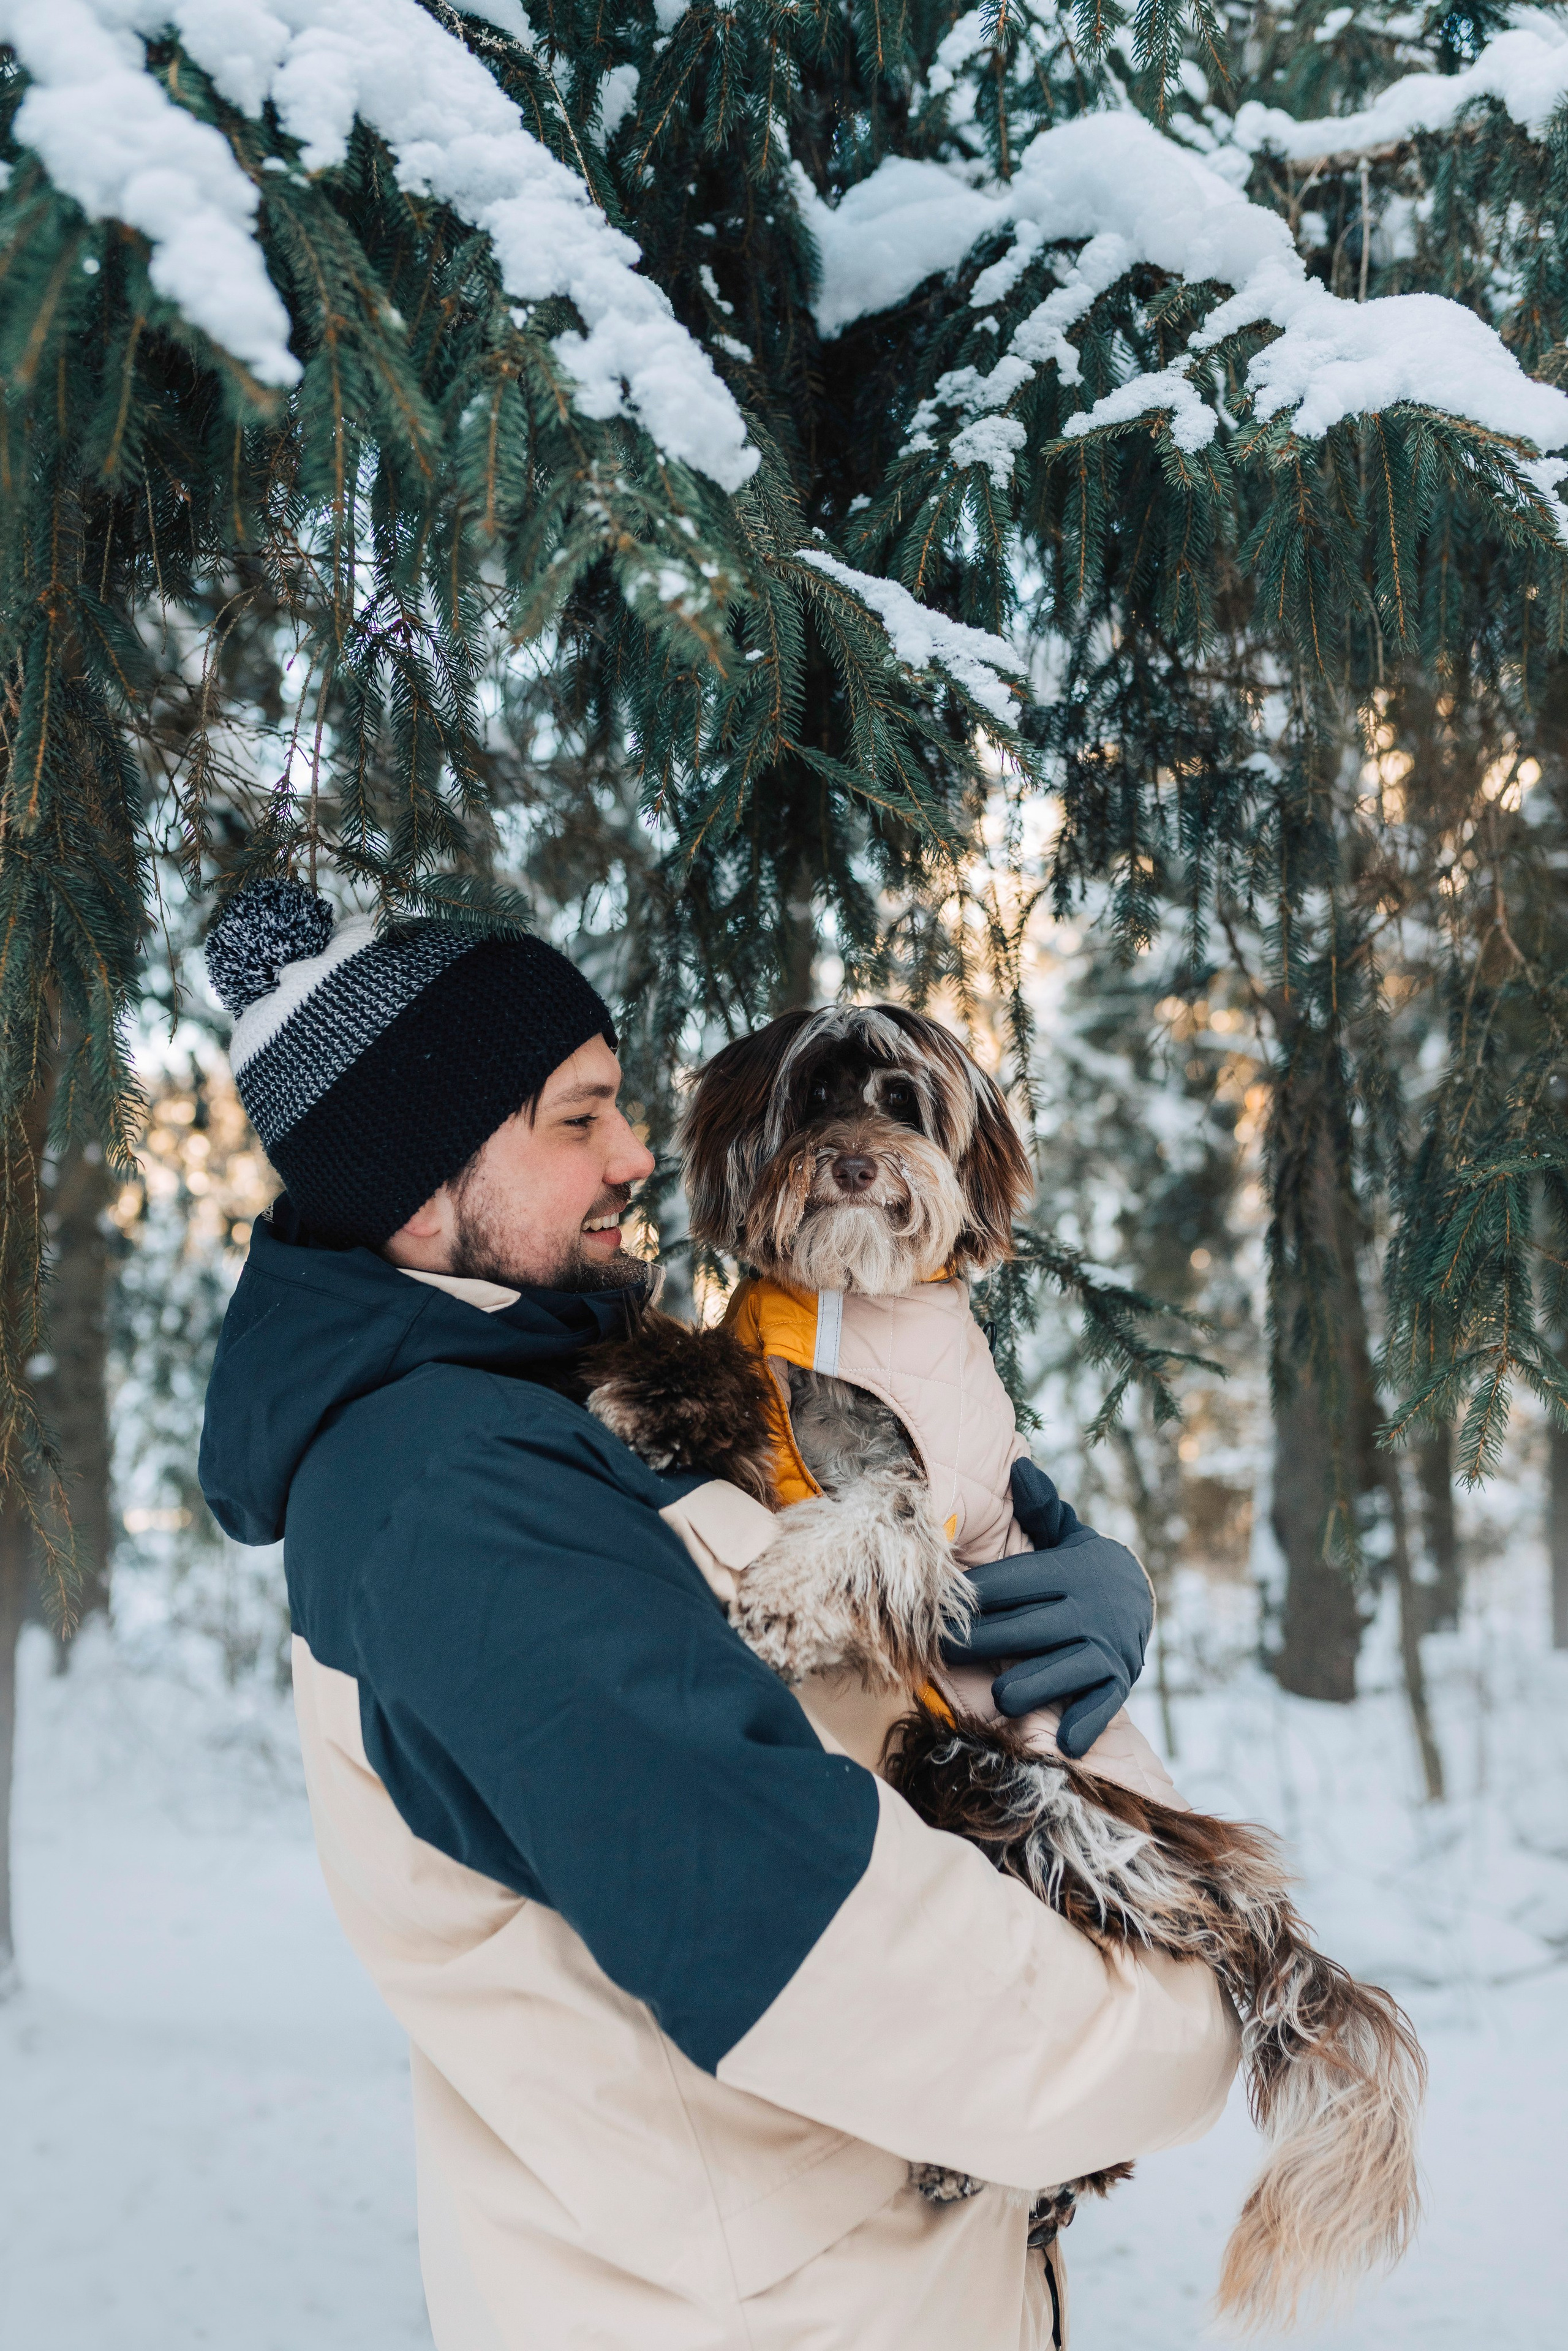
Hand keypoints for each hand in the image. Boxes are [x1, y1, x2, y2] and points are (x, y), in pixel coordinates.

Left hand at [940, 1459, 1153, 1758]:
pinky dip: (1080, 1724)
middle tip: (938, 1650)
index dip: (968, 1598)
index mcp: (1066, 1572)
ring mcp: (1102, 1650)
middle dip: (973, 1644)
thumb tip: (1018, 1465)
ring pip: (1047, 1676)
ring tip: (997, 1692)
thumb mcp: (1066, 1535)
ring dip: (1017, 1689)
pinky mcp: (1116, 1682)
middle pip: (1016, 1632)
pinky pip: (1096, 1708)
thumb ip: (1040, 1507)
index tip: (934, 1607)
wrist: (1141, 1599)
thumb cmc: (1081, 1568)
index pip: (1007, 1585)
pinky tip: (1061, 1737)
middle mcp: (1085, 1611)